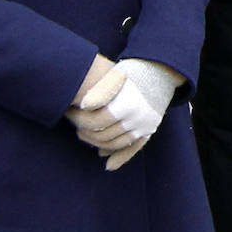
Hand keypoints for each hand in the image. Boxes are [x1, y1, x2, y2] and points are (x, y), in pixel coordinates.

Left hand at [67, 58, 181, 170]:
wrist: (161, 70)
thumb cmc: (133, 70)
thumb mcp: (116, 73)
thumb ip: (101, 89)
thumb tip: (84, 105)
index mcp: (128, 103)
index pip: (94, 121)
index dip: (77, 118)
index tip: (69, 109)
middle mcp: (138, 117)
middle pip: (103, 134)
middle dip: (84, 129)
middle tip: (73, 119)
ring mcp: (145, 125)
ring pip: (114, 144)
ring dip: (96, 141)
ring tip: (84, 130)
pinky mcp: (149, 129)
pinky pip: (132, 148)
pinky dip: (119, 157)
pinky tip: (106, 162)